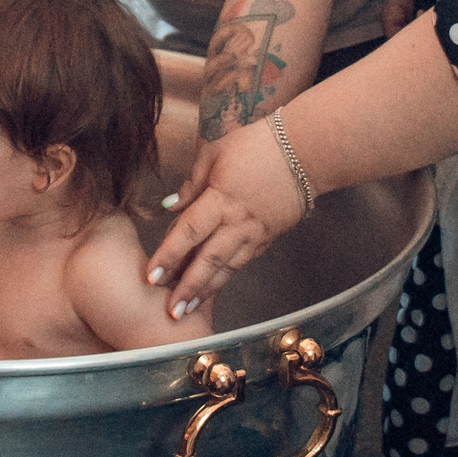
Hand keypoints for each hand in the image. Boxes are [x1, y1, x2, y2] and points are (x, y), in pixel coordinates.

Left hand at [144, 120, 303, 316]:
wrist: (306, 151)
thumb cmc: (257, 144)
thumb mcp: (215, 153)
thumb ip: (192, 184)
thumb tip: (169, 206)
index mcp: (220, 200)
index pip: (188, 232)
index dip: (168, 256)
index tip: (151, 276)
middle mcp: (238, 222)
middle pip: (208, 261)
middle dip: (188, 287)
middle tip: (171, 312)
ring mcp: (256, 233)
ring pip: (228, 267)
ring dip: (208, 290)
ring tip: (189, 308)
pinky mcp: (269, 236)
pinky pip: (244, 260)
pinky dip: (229, 275)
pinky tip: (216, 286)